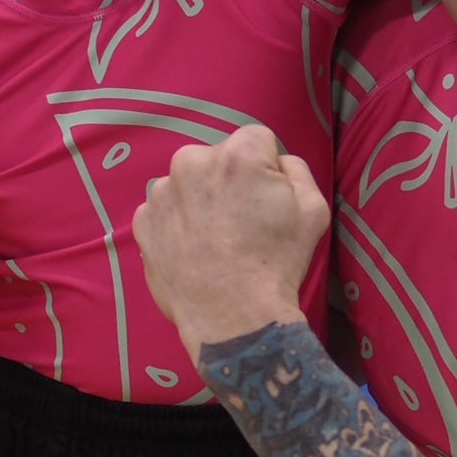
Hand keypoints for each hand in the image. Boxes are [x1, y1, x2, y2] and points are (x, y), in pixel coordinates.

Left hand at [135, 126, 327, 357]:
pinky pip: (164, 211)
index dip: (267, 168)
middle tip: (242, 221)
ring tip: (216, 239)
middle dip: (229, 180)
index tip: (269, 198)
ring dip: (200, 199)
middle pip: (217, 158)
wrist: (233, 317)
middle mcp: (192, 162)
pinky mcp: (143, 222)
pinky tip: (194, 250)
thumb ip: (296, 170)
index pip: (257, 140)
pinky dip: (177, 223)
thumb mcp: (313, 210)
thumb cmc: (278, 263)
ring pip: (188, 183)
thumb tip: (276, 163)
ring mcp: (162, 193)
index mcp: (237, 153)